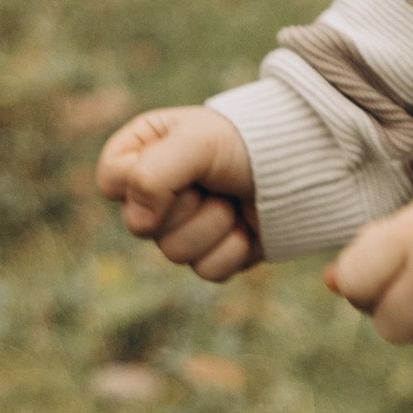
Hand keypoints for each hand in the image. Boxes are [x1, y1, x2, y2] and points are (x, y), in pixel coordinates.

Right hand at [95, 104, 260, 282]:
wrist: (301, 162)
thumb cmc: (245, 141)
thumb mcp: (197, 141)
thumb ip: (154, 174)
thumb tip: (138, 224)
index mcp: (141, 152)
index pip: (111, 181)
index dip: (143, 181)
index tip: (181, 164)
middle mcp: (154, 192)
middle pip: (140, 226)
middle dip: (188, 205)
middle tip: (215, 181)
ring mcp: (180, 226)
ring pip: (175, 252)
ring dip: (215, 225)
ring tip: (233, 200)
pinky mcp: (210, 254)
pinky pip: (207, 271)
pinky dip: (234, 248)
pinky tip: (246, 225)